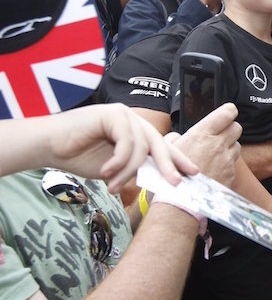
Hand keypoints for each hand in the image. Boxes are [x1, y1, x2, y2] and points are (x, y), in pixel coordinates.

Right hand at [44, 103, 196, 192]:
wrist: (50, 146)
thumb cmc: (79, 156)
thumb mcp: (114, 168)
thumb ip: (135, 169)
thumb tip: (159, 181)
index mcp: (136, 133)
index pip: (162, 146)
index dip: (178, 159)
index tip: (193, 174)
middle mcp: (134, 121)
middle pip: (159, 144)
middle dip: (169, 165)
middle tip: (175, 183)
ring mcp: (124, 115)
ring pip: (142, 146)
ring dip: (128, 171)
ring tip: (114, 186)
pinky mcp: (113, 113)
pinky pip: (127, 141)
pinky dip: (118, 160)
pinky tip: (105, 172)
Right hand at [170, 103, 241, 186]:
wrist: (179, 203)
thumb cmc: (170, 177)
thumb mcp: (166, 150)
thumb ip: (175, 138)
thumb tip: (179, 136)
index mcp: (202, 134)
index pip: (227, 113)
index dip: (228, 112)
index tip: (226, 114)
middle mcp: (218, 145)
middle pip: (236, 127)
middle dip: (229, 129)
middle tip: (219, 136)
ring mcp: (227, 161)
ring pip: (237, 146)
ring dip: (229, 148)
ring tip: (214, 155)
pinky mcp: (231, 175)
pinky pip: (234, 164)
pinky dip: (227, 165)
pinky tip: (214, 171)